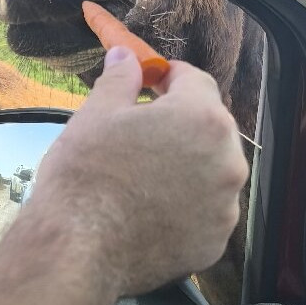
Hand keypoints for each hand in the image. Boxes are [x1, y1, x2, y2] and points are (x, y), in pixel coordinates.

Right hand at [27, 47, 248, 295]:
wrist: (78, 248)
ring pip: (209, 171)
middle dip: (178, 123)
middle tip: (137, 132)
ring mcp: (225, 207)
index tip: (146, 84)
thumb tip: (127, 56)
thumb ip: (120, 80)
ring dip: (184, 165)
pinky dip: (183, 206)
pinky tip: (147, 210)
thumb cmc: (84, 174)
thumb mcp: (94, 115)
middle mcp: (227, 160)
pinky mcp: (214, 242)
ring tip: (140, 175)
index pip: (195, 79)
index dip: (168, 77)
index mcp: (201, 118)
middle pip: (209, 126)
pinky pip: (203, 212)